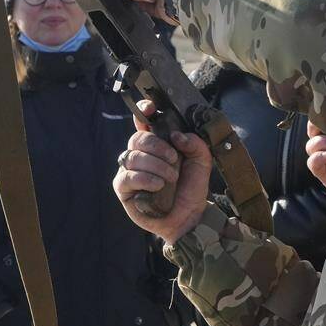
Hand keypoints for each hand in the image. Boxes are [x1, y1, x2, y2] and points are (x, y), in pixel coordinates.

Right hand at [113, 100, 211, 243]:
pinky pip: (126, 177)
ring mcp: (130, 170)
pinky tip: (157, 185)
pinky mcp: (123, 188)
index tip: (151, 109)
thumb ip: (196, 144)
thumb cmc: (192, 187)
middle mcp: (141, 154)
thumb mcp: (202, 161)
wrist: (189, 216)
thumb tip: (177, 135)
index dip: (143, 111)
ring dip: (154, 165)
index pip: (144, 120)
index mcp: (157, 143)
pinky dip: (144, 178)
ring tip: (170, 178)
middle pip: (138, 138)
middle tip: (174, 159)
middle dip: (157, 146)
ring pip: (132, 156)